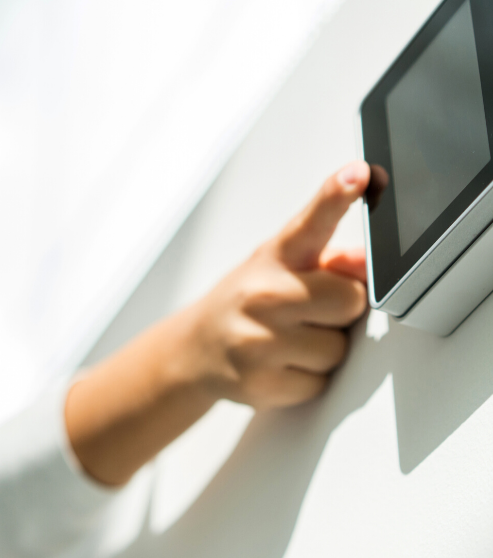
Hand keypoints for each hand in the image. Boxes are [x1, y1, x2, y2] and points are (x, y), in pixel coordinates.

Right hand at [65, 161, 369, 484]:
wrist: (195, 349)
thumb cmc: (248, 301)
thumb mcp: (281, 268)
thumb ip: (329, 260)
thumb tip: (362, 261)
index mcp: (274, 258)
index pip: (310, 222)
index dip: (335, 196)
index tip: (356, 174)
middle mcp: (262, 294)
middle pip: (349, 300)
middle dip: (340, 310)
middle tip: (311, 311)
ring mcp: (256, 341)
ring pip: (337, 350)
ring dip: (324, 349)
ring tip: (291, 340)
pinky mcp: (259, 383)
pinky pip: (318, 383)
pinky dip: (306, 378)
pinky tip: (280, 364)